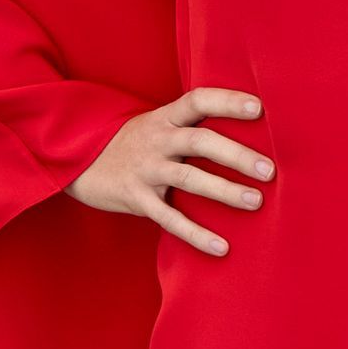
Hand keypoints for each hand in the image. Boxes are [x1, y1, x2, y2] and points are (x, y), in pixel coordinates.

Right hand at [64, 86, 273, 256]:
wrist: (78, 161)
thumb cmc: (133, 144)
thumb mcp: (157, 126)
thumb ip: (190, 127)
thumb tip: (245, 134)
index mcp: (164, 118)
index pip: (198, 101)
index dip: (227, 102)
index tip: (258, 109)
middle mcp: (156, 140)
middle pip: (200, 140)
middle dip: (236, 154)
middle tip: (269, 170)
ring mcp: (145, 169)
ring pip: (188, 178)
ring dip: (224, 190)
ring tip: (256, 201)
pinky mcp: (136, 198)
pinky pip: (169, 218)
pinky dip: (196, 234)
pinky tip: (221, 247)